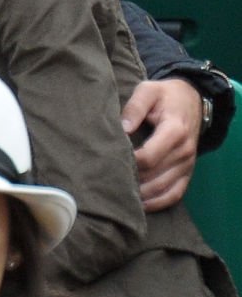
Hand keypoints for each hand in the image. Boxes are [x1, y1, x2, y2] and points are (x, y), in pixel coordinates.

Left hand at [121, 78, 201, 211]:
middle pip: (154, 176)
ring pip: (163, 189)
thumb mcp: (148, 91)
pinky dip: (158, 203)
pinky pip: (175, 194)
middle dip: (130, 181)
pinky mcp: (187, 172)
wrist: (191, 100)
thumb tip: (123, 128)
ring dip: (141, 195)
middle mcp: (184, 151)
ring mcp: (188, 164)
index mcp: (174, 131)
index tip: (108, 162)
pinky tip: (140, 205)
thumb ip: (134, 107)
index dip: (128, 163)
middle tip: (106, 183)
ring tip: (118, 195)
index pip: (148, 157)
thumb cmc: (164, 96)